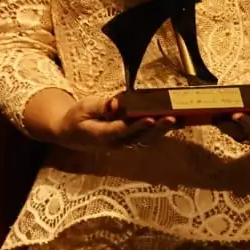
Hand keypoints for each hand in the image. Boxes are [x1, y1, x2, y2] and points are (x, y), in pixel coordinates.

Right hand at [51, 93, 176, 150]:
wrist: (71, 134)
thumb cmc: (77, 118)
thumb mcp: (83, 107)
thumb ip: (100, 106)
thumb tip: (114, 104)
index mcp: (102, 135)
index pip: (122, 131)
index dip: (137, 126)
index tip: (150, 118)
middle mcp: (115, 143)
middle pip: (139, 137)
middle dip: (157, 128)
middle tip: (172, 118)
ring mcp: (123, 145)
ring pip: (146, 140)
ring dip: (162, 131)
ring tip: (179, 119)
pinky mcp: (129, 142)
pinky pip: (146, 138)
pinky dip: (160, 131)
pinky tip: (174, 122)